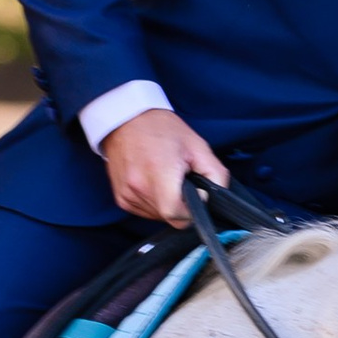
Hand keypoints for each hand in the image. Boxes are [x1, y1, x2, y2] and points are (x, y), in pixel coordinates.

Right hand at [102, 108, 229, 224]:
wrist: (127, 119)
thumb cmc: (163, 130)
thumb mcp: (198, 147)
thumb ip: (216, 175)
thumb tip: (215, 200)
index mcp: (159, 173)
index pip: (178, 215)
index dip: (192, 210)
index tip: (195, 192)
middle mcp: (139, 187)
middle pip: (170, 218)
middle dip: (182, 206)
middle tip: (181, 181)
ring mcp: (127, 195)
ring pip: (158, 217)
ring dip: (167, 204)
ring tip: (165, 178)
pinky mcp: (121, 199)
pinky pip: (145, 212)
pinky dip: (154, 202)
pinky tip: (154, 182)